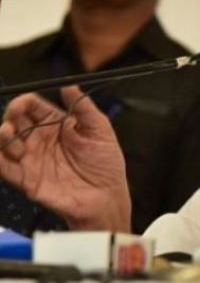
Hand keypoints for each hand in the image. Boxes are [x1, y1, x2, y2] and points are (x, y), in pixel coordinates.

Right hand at [0, 86, 130, 231]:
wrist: (106, 197)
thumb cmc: (106, 164)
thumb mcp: (101, 130)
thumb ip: (84, 108)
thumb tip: (69, 85)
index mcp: (56, 125)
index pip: (33, 107)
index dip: (24, 102)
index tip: (23, 103)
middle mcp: (40, 140)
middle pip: (15, 121)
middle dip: (10, 117)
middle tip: (12, 118)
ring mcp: (31, 159)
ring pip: (5, 143)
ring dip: (2, 136)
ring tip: (8, 134)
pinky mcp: (26, 179)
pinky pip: (4, 168)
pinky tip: (0, 153)